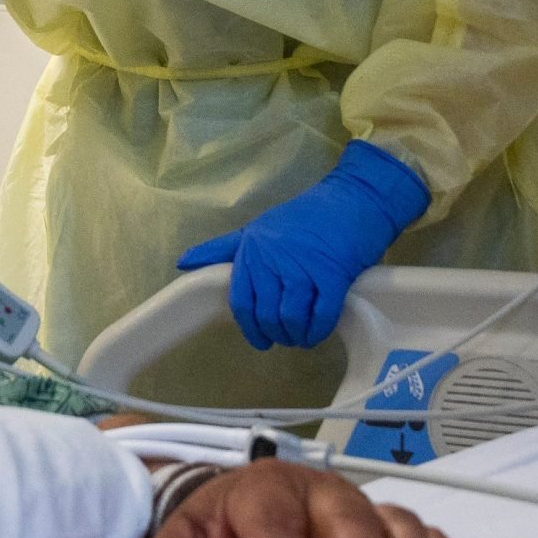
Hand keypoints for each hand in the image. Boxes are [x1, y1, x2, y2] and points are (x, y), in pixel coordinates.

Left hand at [176, 140, 428, 348]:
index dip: (250, 327)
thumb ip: (223, 248)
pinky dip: (318, 331)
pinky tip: (318, 333)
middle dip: (276, 333)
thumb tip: (183, 263)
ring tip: (302, 337)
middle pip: (266, 314)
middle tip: (287, 337)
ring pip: (291, 318)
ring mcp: (303, 269)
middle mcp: (273, 261)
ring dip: (296, 336)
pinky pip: (321, 316)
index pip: (241, 301)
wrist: (355, 198)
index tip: (261, 339)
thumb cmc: (308, 215)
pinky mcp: (333, 276)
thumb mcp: (259, 227)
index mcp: (253, 250)